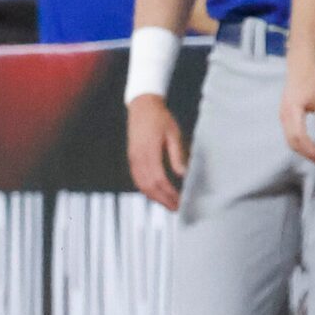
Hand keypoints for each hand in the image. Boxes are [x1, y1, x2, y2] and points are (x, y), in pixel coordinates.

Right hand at [126, 94, 188, 210]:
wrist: (142, 105)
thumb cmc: (161, 118)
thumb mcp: (174, 133)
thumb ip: (177, 154)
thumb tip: (183, 174)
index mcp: (149, 151)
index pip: (160, 179)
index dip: (170, 193)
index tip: (182, 201)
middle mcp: (138, 157)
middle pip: (149, 186)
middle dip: (164, 200)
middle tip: (177, 208)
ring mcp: (133, 158)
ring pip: (142, 185)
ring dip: (155, 197)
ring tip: (169, 204)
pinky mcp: (132, 158)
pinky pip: (137, 179)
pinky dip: (146, 190)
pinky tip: (156, 193)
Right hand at [280, 61, 314, 164]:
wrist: (301, 68)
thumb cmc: (314, 81)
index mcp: (293, 108)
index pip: (299, 135)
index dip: (311, 150)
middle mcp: (284, 114)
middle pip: (292, 142)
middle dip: (308, 154)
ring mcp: (282, 116)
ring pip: (290, 140)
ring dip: (304, 151)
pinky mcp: (284, 117)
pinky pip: (290, 135)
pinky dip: (301, 145)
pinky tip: (313, 147)